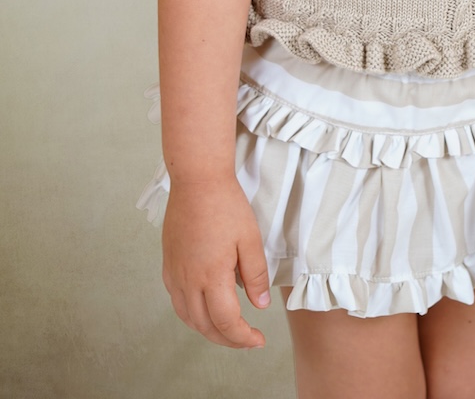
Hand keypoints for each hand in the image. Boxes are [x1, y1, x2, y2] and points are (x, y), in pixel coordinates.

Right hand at [161, 175, 271, 348]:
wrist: (197, 180)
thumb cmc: (226, 205)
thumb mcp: (251, 239)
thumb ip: (255, 275)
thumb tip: (260, 305)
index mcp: (211, 276)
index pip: (226, 322)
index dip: (243, 337)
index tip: (258, 339)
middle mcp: (187, 280)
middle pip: (205, 326)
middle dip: (228, 339)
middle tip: (248, 339)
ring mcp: (174, 273)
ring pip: (188, 317)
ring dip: (208, 329)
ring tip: (229, 328)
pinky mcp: (168, 264)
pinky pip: (177, 301)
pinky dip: (192, 314)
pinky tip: (205, 307)